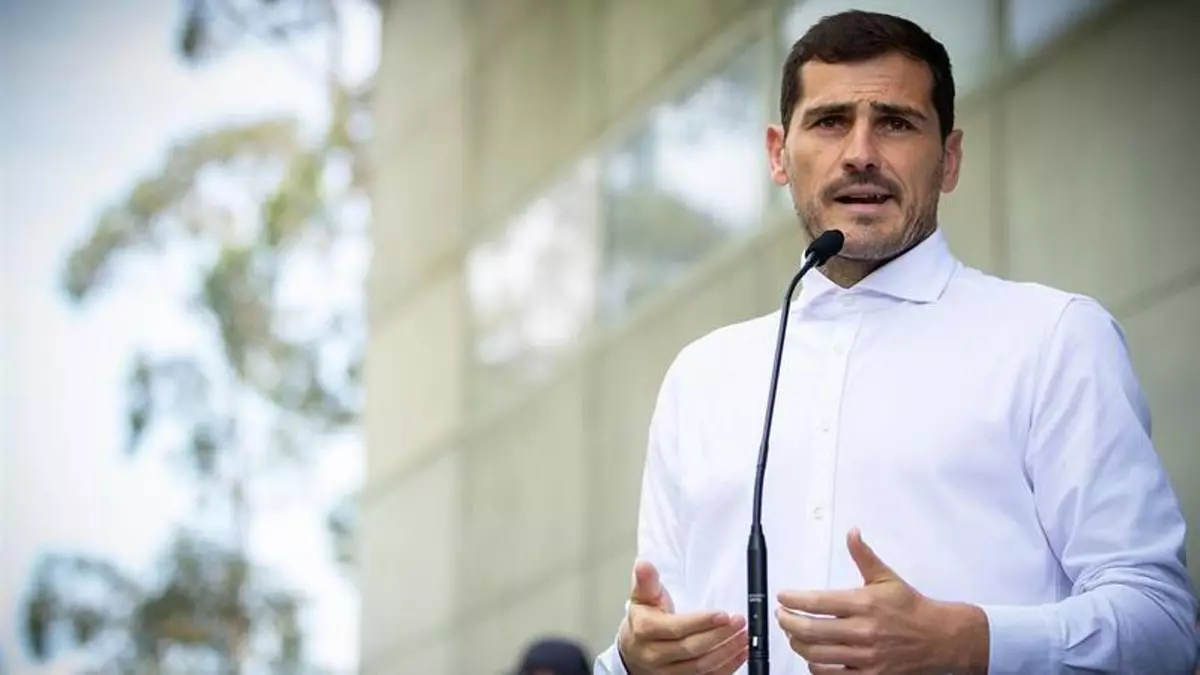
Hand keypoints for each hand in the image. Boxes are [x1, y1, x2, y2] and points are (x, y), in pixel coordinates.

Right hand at [617, 560, 747, 674]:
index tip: (723, 614)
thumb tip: (644, 565)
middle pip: (692, 649)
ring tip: (744, 636)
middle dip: (720, 635)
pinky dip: (727, 667)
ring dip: (727, 652)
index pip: (676, 628)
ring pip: (701, 667)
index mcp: (645, 631)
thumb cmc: (643, 621)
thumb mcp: (642, 597)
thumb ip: (647, 581)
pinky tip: (740, 653)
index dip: (702, 622)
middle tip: (739, 622)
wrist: (633, 652)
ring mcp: (667, 673)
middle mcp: (654, 655)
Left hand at [775, 529, 988, 674]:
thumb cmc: (911, 609)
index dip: (793, 599)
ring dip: (798, 644)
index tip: (784, 597)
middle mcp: (863, 631)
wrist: (940, 638)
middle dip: (788, 622)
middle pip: (810, 630)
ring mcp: (866, 657)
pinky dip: (816, 667)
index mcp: (864, 604)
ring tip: (794, 634)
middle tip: (782, 616)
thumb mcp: (886, 577)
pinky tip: (814, 656)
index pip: (817, 601)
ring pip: (817, 654)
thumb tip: (852, 533)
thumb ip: (863, 556)